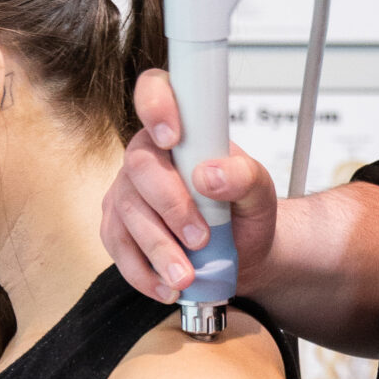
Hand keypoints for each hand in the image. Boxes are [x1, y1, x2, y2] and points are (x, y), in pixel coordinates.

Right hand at [100, 71, 280, 304]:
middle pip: (140, 168)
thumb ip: (243, 176)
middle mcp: (145, 156)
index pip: (154, 92)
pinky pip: (119, 251)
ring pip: (127, 216)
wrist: (240, 253)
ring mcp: (126, 194)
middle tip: (201, 237)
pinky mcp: (117, 230)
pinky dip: (145, 274)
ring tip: (189, 275)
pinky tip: (169, 286)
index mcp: (180, 129)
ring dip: (159, 250)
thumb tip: (209, 175)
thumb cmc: (245, 213)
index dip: (156, 105)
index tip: (172, 136)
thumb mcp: (261, 192)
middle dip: (171, 207)